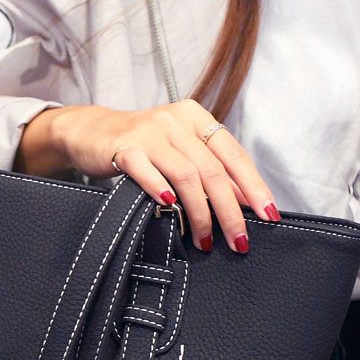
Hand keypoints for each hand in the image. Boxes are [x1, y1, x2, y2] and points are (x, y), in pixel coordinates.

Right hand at [14, 100, 279, 252]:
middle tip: (238, 241)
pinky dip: (160, 189)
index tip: (267, 215)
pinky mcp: (123, 147)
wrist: (92, 132)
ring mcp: (149, 133)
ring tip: (204, 240)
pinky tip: (169, 208)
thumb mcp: (179, 150)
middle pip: (212, 170)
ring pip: (185, 175)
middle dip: (229, 211)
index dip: (254, 187)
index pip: (234, 155)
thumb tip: (242, 201)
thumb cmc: (141, 147)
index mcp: (196, 118)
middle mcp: (176, 121)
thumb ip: (208, 169)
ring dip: (199, 212)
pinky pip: (146, 170)